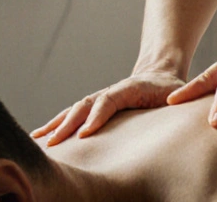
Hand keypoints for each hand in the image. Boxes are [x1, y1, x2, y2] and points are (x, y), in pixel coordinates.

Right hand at [30, 70, 185, 145]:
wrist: (160, 73)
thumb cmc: (171, 90)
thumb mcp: (177, 95)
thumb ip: (177, 101)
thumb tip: (177, 109)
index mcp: (130, 88)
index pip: (108, 101)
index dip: (96, 116)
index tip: (84, 134)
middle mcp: (111, 92)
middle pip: (84, 106)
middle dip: (67, 125)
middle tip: (54, 144)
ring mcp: (101, 98)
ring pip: (74, 110)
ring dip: (56, 125)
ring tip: (38, 140)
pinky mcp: (96, 106)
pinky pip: (73, 114)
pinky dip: (57, 123)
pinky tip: (41, 136)